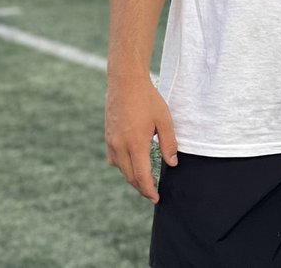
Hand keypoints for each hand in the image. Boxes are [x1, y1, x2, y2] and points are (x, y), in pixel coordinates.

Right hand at [104, 75, 177, 203]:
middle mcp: (120, 146)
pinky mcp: (108, 137)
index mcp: (135, 144)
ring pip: (121, 168)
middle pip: (130, 175)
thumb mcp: (164, 120)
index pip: (141, 175)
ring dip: (132, 177)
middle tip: (153, 193)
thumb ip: (169, 143)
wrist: (125, 83)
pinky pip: (114, 158)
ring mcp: (111, 142)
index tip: (156, 198)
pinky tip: (133, 164)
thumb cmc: (148, 99)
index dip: (149, 189)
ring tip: (145, 180)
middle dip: (141, 187)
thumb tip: (172, 164)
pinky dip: (124, 166)